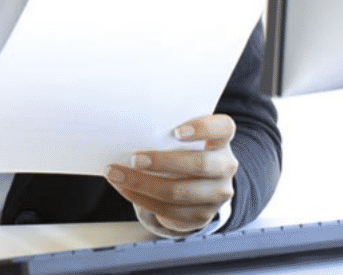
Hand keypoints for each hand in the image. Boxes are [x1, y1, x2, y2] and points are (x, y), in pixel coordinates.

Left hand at [106, 114, 237, 233]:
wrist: (192, 184)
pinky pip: (170, 211)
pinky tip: (124, 189)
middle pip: (200, 164)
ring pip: (180, 192)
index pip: (223, 128)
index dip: (204, 128)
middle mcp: (225, 166)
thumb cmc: (178, 150)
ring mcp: (217, 194)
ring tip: (116, 174)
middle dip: (163, 162)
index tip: (176, 131)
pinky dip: (142, 199)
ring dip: (143, 184)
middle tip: (134, 158)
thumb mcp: (177, 139)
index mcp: (220, 140)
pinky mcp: (202, 216)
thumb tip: (124, 126)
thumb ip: (163, 131)